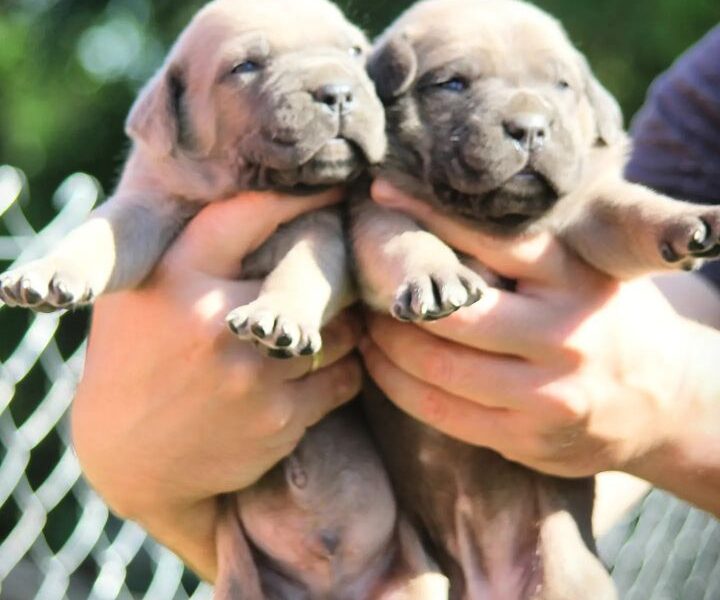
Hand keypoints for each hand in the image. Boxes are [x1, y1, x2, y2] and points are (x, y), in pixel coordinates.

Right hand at [71, 189, 362, 578]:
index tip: (333, 184)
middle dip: (332, 267)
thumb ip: (186, 245)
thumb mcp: (138, 291)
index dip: (301, 194)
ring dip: (338, 325)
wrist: (130, 457)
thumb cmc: (136, 358)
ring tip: (315, 327)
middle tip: (345, 258)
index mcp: (176, 276)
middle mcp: (215, 321)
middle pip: (314, 271)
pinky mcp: (280, 417)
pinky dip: (339, 367)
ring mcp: (251, 373)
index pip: (252, 211)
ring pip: (339, 328)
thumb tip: (247, 193)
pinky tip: (314, 367)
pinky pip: (344, 375)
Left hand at [360, 180, 719, 512]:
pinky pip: (441, 413)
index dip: (427, 213)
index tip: (382, 194)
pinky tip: (379, 367)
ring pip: (438, 369)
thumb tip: (432, 219)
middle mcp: (563, 334)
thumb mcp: (584, 273)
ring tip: (363, 327)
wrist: (665, 402)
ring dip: (385, 347)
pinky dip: (397, 387)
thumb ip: (525, 254)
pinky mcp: (527, 439)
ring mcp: (547, 394)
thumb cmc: (607, 321)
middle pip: (451, 314)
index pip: (490, 237)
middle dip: (396, 301)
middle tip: (365, 286)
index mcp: (574, 278)